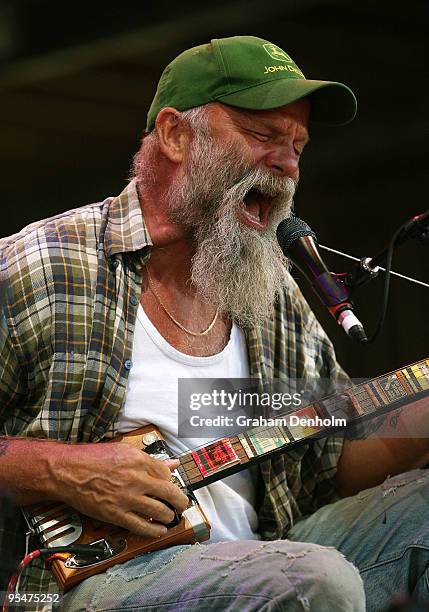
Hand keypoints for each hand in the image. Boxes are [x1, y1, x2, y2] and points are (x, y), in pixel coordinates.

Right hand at [48, 442, 188, 537]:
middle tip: (182, 504)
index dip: (171, 481)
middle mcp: (136, 479)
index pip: (166, 473)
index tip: (171, 485)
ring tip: (171, 517)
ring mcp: (127, 498)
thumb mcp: (123, 450)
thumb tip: (170, 463)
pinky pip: (142, 526)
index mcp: (138, 460)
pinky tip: (160, 530)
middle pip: (169, 493)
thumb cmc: (91, 458)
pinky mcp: (116, 514)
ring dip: (169, 516)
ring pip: (159, 511)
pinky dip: (155, 530)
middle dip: (180, 501)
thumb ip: (148, 459)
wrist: (66, 471)